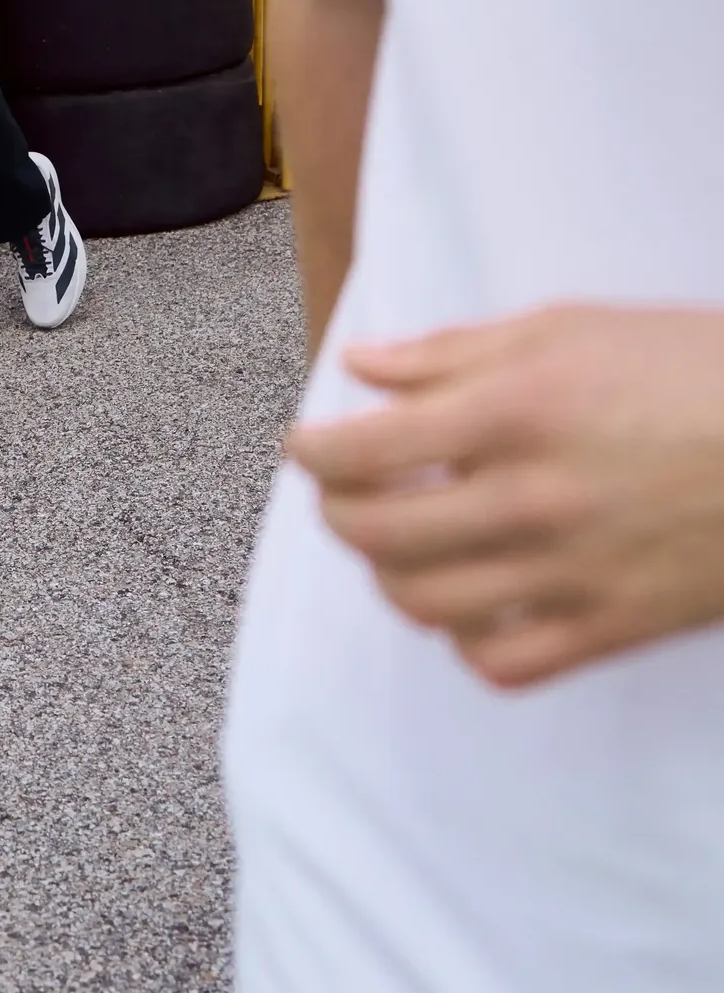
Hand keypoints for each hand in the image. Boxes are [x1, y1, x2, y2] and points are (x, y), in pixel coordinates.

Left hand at [288, 303, 723, 688]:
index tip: (307, 447)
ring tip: (399, 546)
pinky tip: (470, 606)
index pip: (362, 450)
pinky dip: (467, 642)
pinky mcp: (615, 627)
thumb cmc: (694, 368)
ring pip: (426, 605)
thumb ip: (452, 353)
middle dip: (337, 513)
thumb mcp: (568, 329)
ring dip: (390, 576)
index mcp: (511, 411)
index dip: (313, 453)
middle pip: (377, 533)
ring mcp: (571, 573)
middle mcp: (529, 499)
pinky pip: (503, 663)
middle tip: (341, 493)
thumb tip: (364, 366)